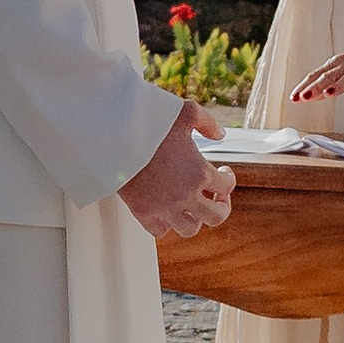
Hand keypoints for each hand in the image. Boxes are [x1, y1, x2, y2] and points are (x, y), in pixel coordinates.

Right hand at [118, 99, 235, 239]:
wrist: (115, 135)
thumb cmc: (149, 121)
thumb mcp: (186, 111)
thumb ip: (207, 122)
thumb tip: (220, 135)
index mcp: (200, 172)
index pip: (227, 186)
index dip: (228, 178)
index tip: (223, 173)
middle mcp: (186, 195)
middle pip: (216, 217)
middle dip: (221, 207)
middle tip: (216, 197)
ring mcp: (165, 208)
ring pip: (190, 229)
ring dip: (195, 218)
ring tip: (192, 206)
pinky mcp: (143, 213)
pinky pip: (161, 231)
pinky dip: (166, 224)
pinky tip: (167, 211)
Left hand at [291, 28, 343, 103]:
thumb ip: (335, 82)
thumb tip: (318, 94)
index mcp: (339, 64)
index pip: (317, 75)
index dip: (304, 86)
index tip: (293, 98)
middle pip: (327, 76)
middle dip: (313, 88)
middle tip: (301, 98)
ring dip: (334, 86)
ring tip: (325, 95)